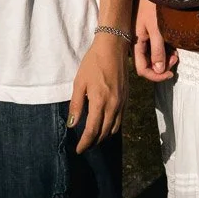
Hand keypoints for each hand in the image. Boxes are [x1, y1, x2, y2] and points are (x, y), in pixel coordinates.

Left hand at [68, 32, 128, 153]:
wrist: (113, 47)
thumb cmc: (93, 63)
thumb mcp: (79, 82)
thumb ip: (76, 104)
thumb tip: (72, 125)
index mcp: (99, 102)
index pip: (92, 130)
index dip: (85, 143)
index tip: (78, 150)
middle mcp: (113, 106)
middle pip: (104, 132)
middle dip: (93, 142)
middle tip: (84, 146)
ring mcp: (121, 103)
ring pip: (114, 128)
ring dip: (103, 136)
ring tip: (93, 138)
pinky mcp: (126, 99)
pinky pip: (120, 120)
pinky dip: (112, 127)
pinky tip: (105, 125)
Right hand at [133, 0, 177, 82]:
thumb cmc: (153, 5)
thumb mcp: (157, 28)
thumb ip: (157, 49)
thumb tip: (159, 70)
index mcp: (136, 43)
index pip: (142, 69)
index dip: (155, 75)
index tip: (170, 73)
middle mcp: (140, 43)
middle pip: (149, 64)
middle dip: (162, 66)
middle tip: (175, 58)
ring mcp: (146, 37)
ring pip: (155, 56)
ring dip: (166, 58)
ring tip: (176, 53)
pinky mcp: (153, 32)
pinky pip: (159, 47)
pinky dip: (167, 50)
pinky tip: (174, 46)